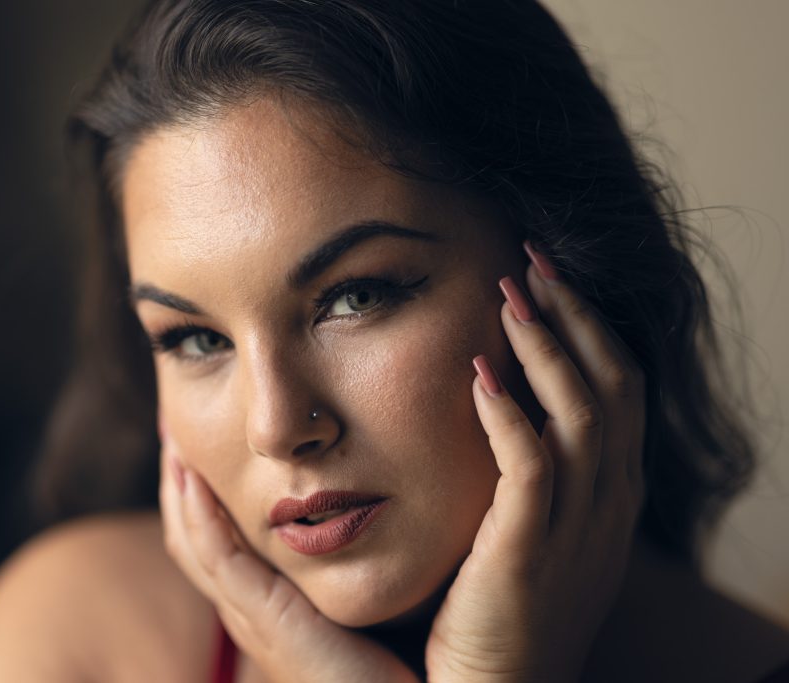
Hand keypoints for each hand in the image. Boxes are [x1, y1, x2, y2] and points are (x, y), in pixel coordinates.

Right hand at [159, 432, 418, 682]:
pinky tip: (193, 474)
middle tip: (175, 427)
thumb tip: (389, 492)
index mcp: (276, 606)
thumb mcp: (384, 588)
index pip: (221, 542)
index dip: (206, 495)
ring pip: (193, 543)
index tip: (212, 441)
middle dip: (180, 484)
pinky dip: (199, 515)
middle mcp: (254, 613)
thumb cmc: (419, 652)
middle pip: (193, 539)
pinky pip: (217, 558)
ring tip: (173, 438)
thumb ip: (371, 551)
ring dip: (178, 489)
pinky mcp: (266, 621)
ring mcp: (253, 618)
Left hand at [424, 242, 645, 681]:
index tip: (546, 280)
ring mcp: (577, 530)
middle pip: (611, 388)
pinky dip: (511, 414)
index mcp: (609, 495)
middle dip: (576, 317)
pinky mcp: (529, 554)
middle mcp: (607, 504)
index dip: (588, 330)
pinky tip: (482, 371)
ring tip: (512, 292)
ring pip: (583, 416)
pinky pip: (532, 468)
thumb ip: (530, 473)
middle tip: (534, 260)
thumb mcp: (532, 530)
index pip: (616, 392)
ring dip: (549, 347)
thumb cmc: (500, 607)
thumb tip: (500, 404)